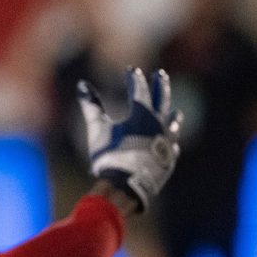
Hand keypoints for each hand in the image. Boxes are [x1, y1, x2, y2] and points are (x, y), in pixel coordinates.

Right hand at [78, 67, 181, 212]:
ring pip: (172, 124)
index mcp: (141, 114)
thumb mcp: (97, 129)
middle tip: (161, 75)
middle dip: (160, 85)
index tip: (131, 70)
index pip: (140, 89)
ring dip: (172, 115)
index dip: (134, 79)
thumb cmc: (110, 155)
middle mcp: (159, 124)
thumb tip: (82, 85)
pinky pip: (172, 146)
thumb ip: (91, 106)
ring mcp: (167, 142)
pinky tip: (172, 143)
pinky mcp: (169, 159)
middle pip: (162, 99)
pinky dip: (170, 141)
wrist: (126, 185)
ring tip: (174, 111)